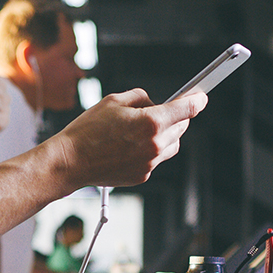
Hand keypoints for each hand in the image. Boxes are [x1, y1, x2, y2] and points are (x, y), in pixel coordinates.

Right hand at [54, 89, 207, 189]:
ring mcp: (150, 163)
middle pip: (182, 127)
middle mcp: (155, 144)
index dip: (197, 100)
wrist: (71, 161)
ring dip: (166, 135)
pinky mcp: (143, 175)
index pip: (187, 109)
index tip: (201, 97)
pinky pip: (157, 159)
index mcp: (151, 122)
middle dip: (176, 117)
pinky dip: (151, 150)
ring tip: (142, 130)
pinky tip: (131, 145)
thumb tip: (154, 103)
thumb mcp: (114, 100)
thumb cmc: (87, 131)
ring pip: (172, 145)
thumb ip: (141, 98)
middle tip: (161, 111)